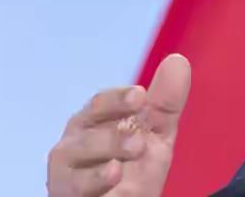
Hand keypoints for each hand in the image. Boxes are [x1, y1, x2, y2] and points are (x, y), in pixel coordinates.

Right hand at [47, 54, 190, 196]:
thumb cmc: (133, 169)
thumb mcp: (155, 134)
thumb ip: (165, 103)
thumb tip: (178, 60)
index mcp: (95, 120)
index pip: (102, 103)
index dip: (119, 98)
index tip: (140, 95)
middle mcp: (75, 141)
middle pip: (85, 125)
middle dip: (113, 128)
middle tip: (140, 137)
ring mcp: (67, 169)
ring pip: (77, 154)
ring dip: (107, 150)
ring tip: (134, 150)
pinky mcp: (67, 193)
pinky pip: (75, 185)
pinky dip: (94, 179)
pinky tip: (113, 173)